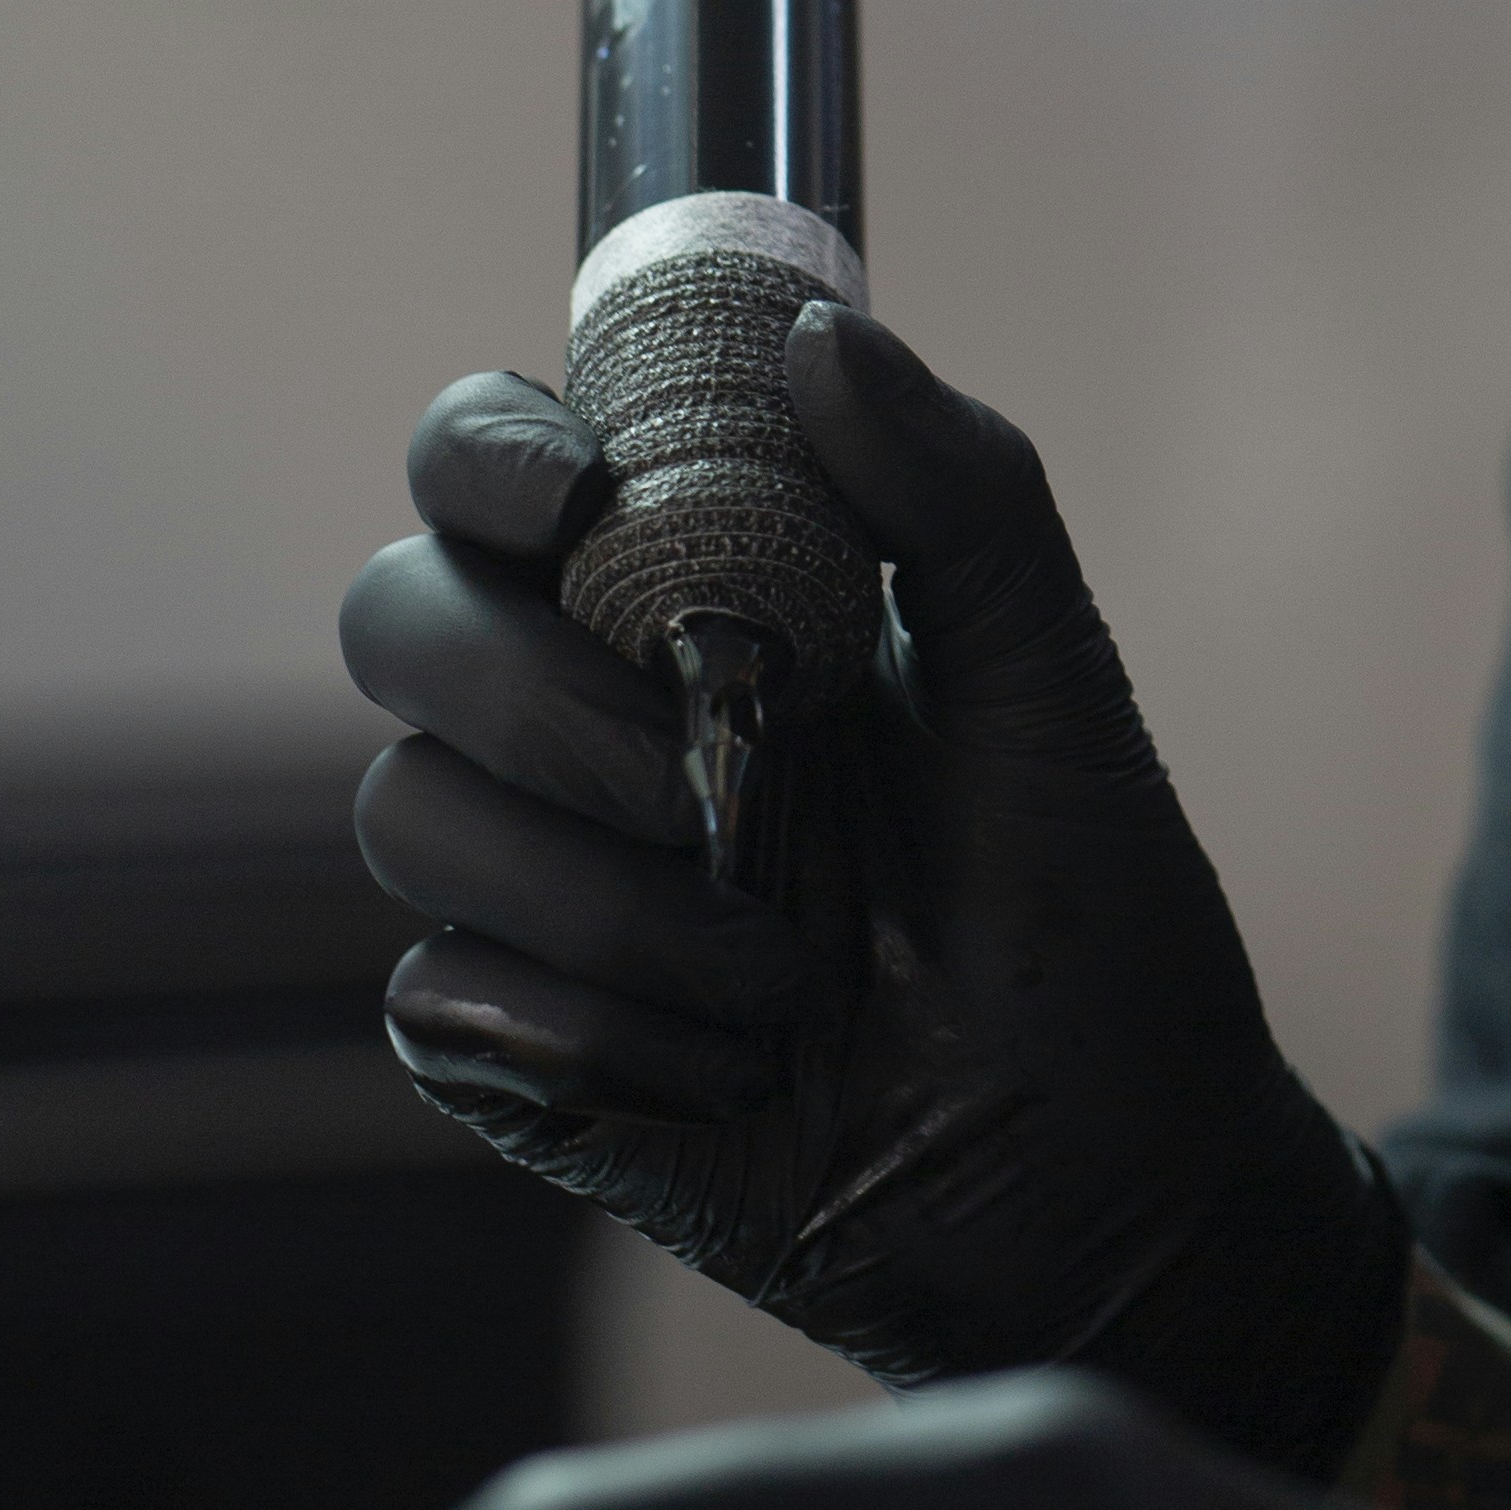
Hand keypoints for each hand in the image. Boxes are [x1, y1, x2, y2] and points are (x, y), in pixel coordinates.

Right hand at [342, 311, 1403, 1460]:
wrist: (1113, 1177)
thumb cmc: (1092, 913)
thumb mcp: (1050, 682)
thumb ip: (956, 492)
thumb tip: (817, 332)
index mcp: (694, 601)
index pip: (487, 470)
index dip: (484, 453)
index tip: (579, 494)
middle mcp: (588, 723)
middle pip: (397, 618)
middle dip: (544, 689)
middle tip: (721, 765)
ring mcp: (541, 888)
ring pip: (407, 811)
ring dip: (607, 891)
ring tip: (786, 963)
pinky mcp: (520, 1053)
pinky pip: (442, 997)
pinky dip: (599, 1031)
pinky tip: (741, 1067)